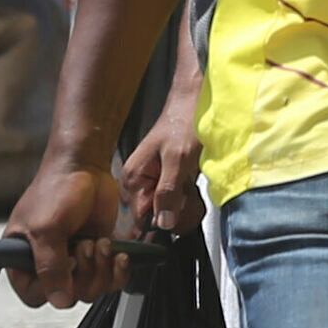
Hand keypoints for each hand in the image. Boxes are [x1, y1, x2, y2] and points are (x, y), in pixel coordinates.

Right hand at [4, 154, 124, 307]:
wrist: (85, 166)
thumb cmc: (56, 188)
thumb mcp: (47, 229)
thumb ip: (50, 267)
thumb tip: (57, 299)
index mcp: (22, 257)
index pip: (34, 295)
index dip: (53, 288)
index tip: (67, 266)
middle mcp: (46, 262)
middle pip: (68, 296)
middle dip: (84, 274)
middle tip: (84, 247)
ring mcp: (73, 259)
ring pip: (90, 290)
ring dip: (101, 269)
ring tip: (100, 243)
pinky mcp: (95, 254)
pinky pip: (109, 279)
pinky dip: (117, 270)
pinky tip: (118, 253)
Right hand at [118, 90, 205, 237]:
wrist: (194, 103)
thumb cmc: (184, 124)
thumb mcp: (178, 159)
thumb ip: (168, 191)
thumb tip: (163, 223)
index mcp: (133, 179)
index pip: (142, 220)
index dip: (166, 221)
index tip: (183, 210)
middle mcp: (138, 183)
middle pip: (156, 218)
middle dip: (178, 212)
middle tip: (190, 193)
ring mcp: (153, 183)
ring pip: (169, 212)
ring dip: (186, 206)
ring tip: (192, 186)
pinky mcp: (166, 181)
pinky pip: (176, 203)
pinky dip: (188, 199)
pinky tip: (193, 185)